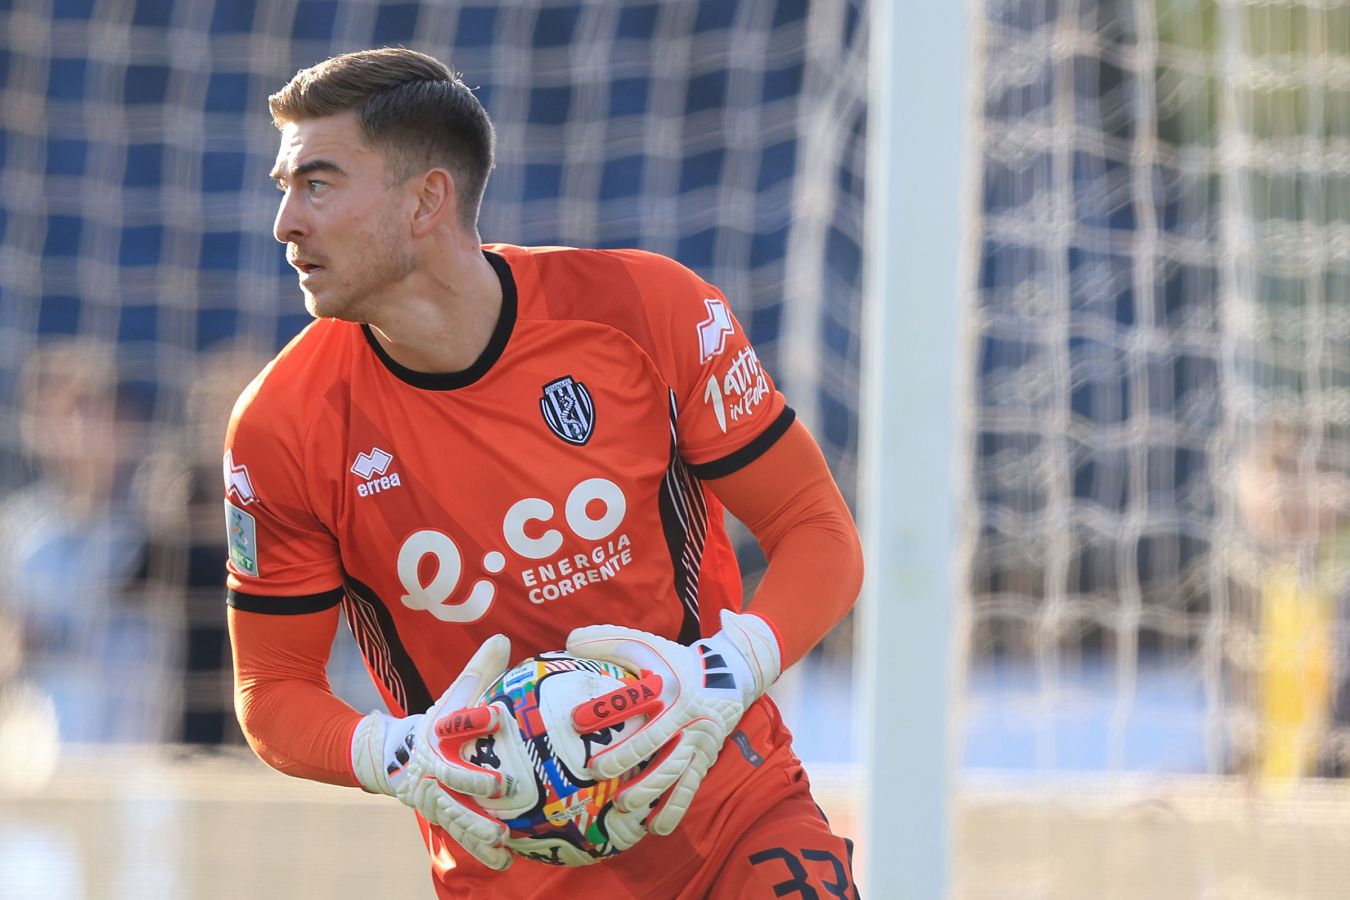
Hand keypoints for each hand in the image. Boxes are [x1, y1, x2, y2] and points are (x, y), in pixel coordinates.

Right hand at [351, 634, 514, 869]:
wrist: (398, 758)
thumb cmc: (436, 724)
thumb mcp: (454, 697)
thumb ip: (478, 671)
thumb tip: (503, 638)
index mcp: (436, 747)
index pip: (452, 743)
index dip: (472, 733)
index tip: (494, 719)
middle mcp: (434, 779)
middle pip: (452, 789)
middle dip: (474, 794)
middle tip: (500, 798)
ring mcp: (439, 803)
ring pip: (458, 820)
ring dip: (478, 832)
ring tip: (502, 842)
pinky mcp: (448, 820)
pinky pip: (465, 838)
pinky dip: (483, 852)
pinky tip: (505, 862)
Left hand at [566, 609, 780, 835]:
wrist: (730, 675)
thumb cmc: (676, 661)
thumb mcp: (646, 645)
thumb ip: (609, 641)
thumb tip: (569, 640)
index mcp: (666, 685)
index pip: (633, 697)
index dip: (605, 709)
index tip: (576, 721)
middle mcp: (684, 714)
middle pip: (653, 739)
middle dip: (624, 757)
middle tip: (595, 771)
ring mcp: (697, 739)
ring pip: (672, 769)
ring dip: (648, 790)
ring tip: (622, 807)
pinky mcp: (704, 758)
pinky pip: (690, 788)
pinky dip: (673, 809)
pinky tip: (655, 828)